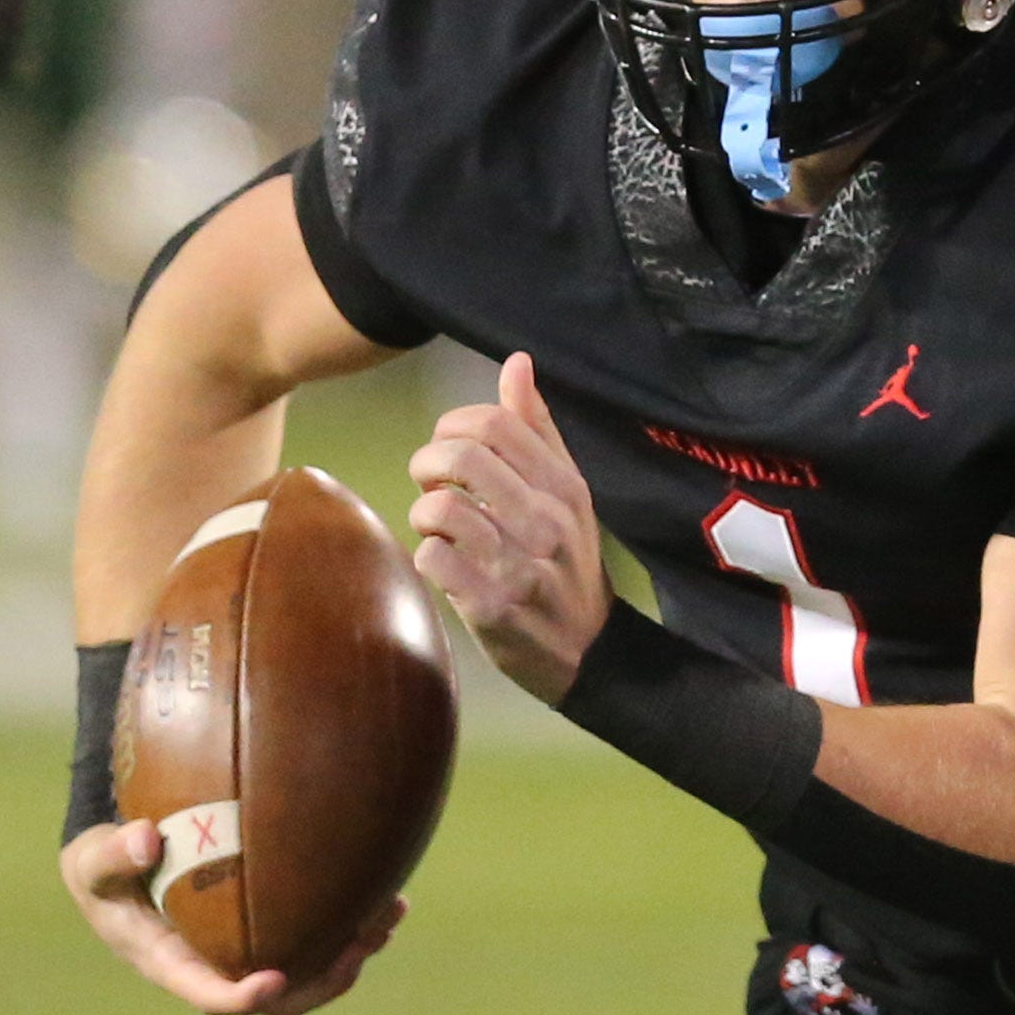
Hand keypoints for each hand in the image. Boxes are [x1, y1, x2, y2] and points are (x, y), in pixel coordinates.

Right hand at [57, 817, 402, 1014]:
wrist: (122, 862)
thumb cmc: (105, 865)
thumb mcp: (92, 861)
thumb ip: (113, 854)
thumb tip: (147, 838)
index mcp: (174, 965)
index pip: (211, 995)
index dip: (244, 997)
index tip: (274, 979)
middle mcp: (218, 968)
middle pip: (280, 999)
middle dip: (325, 979)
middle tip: (359, 944)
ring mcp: (249, 953)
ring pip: (312, 971)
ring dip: (354, 950)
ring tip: (390, 912)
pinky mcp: (272, 931)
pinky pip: (319, 940)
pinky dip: (353, 922)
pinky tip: (387, 892)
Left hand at [409, 350, 607, 701]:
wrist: (589, 652)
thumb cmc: (567, 565)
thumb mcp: (568, 494)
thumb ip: (537, 430)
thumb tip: (517, 363)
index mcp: (564, 487)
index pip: (494, 422)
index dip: (452, 426)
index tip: (449, 449)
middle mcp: (546, 522)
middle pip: (461, 456)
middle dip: (427, 464)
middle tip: (431, 485)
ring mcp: (519, 566)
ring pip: (440, 507)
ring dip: (425, 516)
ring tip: (438, 529)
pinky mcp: (492, 608)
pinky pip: (432, 558)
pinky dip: (427, 557)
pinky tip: (444, 566)